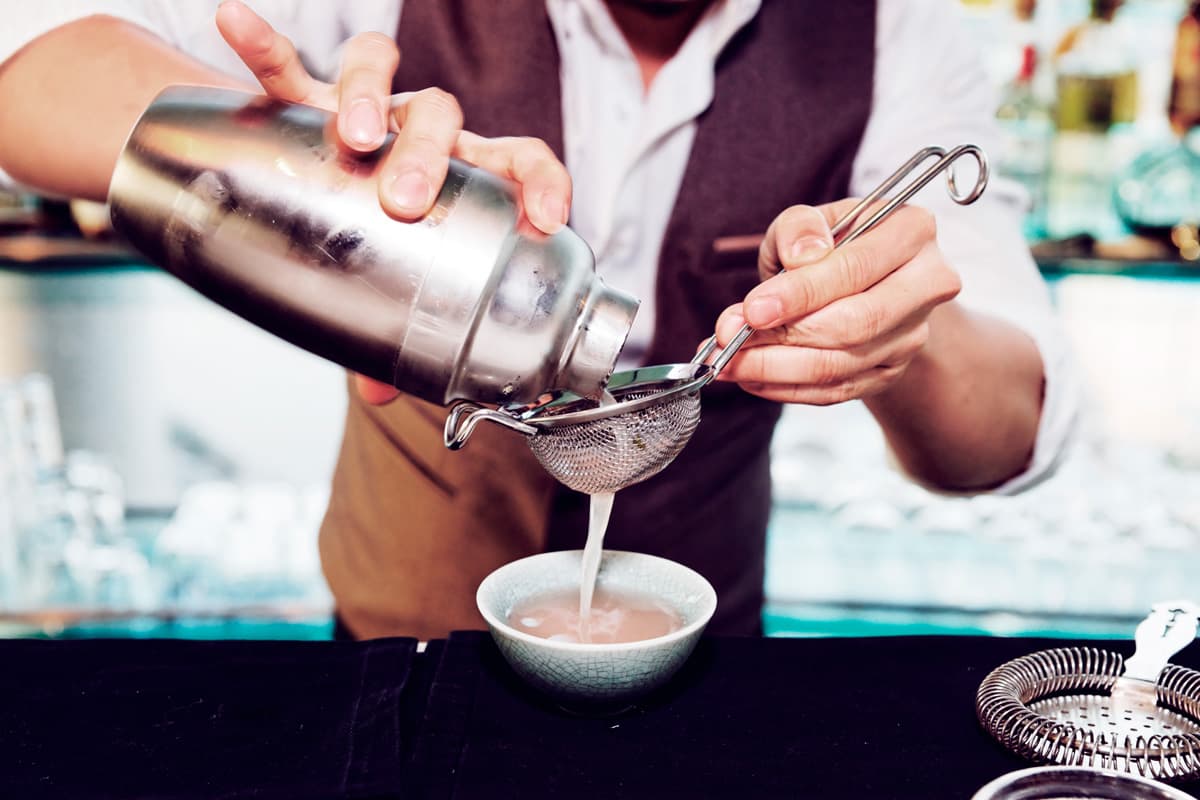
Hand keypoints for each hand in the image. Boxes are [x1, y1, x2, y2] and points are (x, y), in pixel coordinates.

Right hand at [215, 0, 571, 403]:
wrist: (317, 181)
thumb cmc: (374, 236)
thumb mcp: (396, 280)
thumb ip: (395, 329)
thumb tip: (385, 394)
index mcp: (463, 175)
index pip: (520, 160)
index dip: (543, 183)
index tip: (547, 219)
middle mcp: (422, 133)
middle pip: (440, 118)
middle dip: (426, 156)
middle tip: (404, 201)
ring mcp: (365, 110)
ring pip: (377, 71)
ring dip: (364, 96)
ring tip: (347, 135)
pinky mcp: (303, 96)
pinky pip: (284, 62)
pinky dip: (261, 44)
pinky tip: (232, 22)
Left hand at [711, 200, 960, 404]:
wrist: (856, 280)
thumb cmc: (828, 244)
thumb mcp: (809, 220)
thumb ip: (799, 228)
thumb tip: (802, 257)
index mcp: (912, 231)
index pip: (855, 269)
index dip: (800, 294)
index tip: (751, 310)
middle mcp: (926, 284)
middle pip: (855, 324)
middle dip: (782, 337)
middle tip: (729, 340)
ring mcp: (912, 334)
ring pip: (842, 365)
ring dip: (774, 368)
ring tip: (728, 362)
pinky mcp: (891, 372)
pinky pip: (836, 392)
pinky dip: (786, 388)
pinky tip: (751, 378)